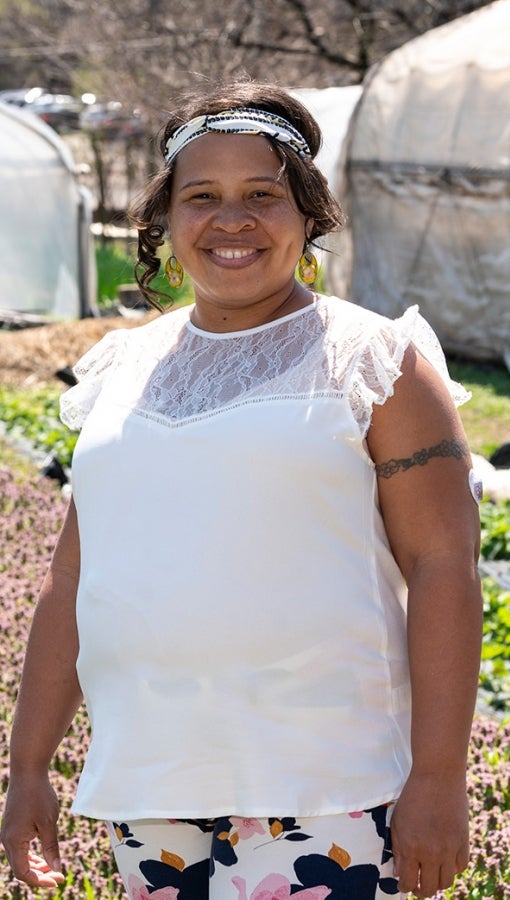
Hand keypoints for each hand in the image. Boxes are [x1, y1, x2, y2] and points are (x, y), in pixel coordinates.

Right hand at [0, 774, 64, 888]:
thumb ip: (51, 847)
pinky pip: (19, 848)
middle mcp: (6, 840)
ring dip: (36, 865)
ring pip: (20, 858)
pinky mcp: (11, 827)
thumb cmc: (39, 795)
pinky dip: (31, 854)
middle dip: (40, 875)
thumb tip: (57, 869)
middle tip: (59, 876)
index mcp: (13, 841)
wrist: (28, 772)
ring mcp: (7, 833)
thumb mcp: (49, 822)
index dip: (40, 881)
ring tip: (54, 867)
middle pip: (20, 868)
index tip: (58, 881)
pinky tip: (44, 854)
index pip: (24, 873)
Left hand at [390, 769, 469, 897]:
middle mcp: (430, 852)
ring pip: (446, 882)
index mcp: (410, 847)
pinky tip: (445, 861)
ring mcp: (449, 848)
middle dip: (421, 890)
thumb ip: (397, 849)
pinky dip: (452, 868)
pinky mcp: (463, 841)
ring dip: (437, 882)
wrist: (437, 775)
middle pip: (429, 888)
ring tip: (431, 875)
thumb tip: (399, 873)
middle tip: (418, 885)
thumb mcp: (397, 821)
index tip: (404, 884)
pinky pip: (460, 866)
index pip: (408, 882)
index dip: (405, 887)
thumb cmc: (413, 795)